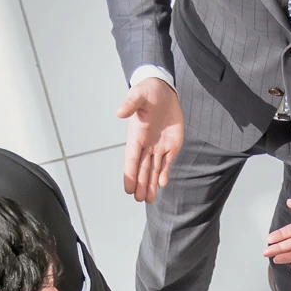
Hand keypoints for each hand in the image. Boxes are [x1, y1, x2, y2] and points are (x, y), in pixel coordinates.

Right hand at [116, 78, 183, 202]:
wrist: (164, 91)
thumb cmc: (149, 91)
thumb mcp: (140, 94)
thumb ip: (131, 103)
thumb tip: (119, 112)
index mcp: (136, 135)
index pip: (132, 158)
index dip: (130, 174)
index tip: (128, 188)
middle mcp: (146, 145)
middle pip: (142, 168)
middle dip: (140, 184)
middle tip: (138, 199)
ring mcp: (158, 147)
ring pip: (153, 170)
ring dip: (150, 184)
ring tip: (147, 200)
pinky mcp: (171, 146)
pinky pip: (166, 163)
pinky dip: (164, 174)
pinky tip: (161, 185)